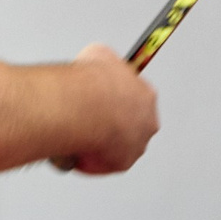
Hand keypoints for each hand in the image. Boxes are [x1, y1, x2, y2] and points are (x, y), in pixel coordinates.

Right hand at [59, 43, 159, 174]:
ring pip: (116, 146)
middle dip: (108, 125)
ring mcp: (137, 144)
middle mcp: (147, 121)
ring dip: (98, 144)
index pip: (132, 99)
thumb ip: (102, 62)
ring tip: (74, 137)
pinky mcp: (122, 162)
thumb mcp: (97, 54)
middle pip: (129, 126)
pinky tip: (73, 151)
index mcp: (145, 95)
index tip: (98, 101)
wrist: (84, 104)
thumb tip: (95, 61)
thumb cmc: (90, 81)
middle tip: (84, 121)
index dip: (113, 101)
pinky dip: (88, 161)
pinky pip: (103, 164)